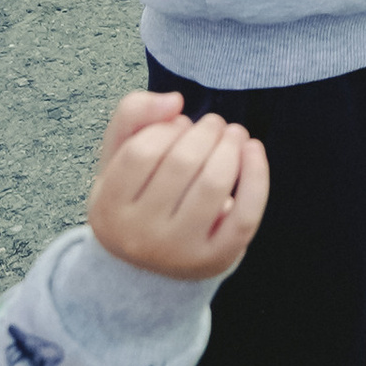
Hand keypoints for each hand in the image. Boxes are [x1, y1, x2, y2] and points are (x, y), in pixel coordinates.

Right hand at [86, 93, 269, 282]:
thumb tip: (174, 100)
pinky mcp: (216, 259)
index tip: (180, 124)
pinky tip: (252, 150)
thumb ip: (133, 114)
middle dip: (206, 131)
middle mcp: (138, 237)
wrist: (151, 265)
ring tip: (234, 134)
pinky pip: (245, 213)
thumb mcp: (118, 157)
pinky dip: (256, 175)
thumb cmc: (136, 195)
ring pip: (214, 184)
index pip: (140, 152)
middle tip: (214, 124)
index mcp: (108, 210)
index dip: (166, 128)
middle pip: (181, 163)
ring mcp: (178, 252)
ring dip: (231, 145)